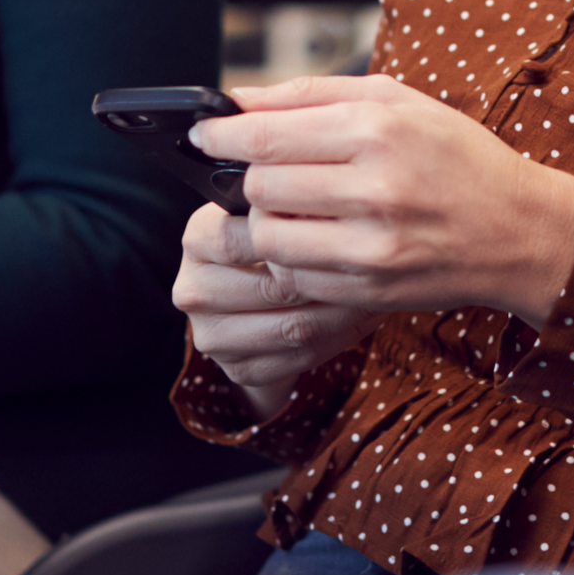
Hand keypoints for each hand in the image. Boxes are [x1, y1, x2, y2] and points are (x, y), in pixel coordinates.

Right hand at [173, 200, 383, 423]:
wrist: (257, 301)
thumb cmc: (272, 242)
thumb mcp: (271, 213)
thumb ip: (291, 205)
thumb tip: (335, 205)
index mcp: (196, 239)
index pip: (239, 237)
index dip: (294, 233)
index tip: (343, 224)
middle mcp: (194, 289)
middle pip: (273, 287)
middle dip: (329, 274)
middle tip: (375, 261)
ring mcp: (212, 336)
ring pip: (294, 326)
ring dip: (345, 310)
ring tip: (379, 288)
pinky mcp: (238, 369)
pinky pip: (301, 357)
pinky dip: (342, 337)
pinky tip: (365, 316)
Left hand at [192, 75, 573, 325]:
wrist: (520, 231)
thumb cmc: (457, 156)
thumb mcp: (398, 102)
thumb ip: (315, 94)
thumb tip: (238, 101)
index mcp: (378, 128)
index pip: (266, 134)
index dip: (220, 135)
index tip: (202, 135)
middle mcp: (374, 186)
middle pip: (260, 184)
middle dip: (246, 177)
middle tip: (257, 172)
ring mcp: (371, 244)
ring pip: (267, 235)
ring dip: (262, 220)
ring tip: (284, 207)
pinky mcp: (369, 289)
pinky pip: (294, 274)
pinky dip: (289, 257)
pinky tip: (310, 239)